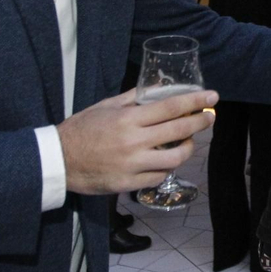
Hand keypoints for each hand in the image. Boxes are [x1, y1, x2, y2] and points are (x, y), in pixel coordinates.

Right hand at [57, 87, 217, 194]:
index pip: (171, 107)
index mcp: (128, 119)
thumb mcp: (106, 106)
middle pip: (179, 130)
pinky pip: (158, 177)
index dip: (195, 101)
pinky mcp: (128, 184)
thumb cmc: (82, 128)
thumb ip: (133, 98)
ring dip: (187, 149)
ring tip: (188, 142)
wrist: (58, 160)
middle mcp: (134, 142)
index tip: (212, 97)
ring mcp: (132, 165)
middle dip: (200, 122)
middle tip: (210, 117)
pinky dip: (166, 168)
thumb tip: (157, 87)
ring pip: (174, 158)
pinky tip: (166, 160)